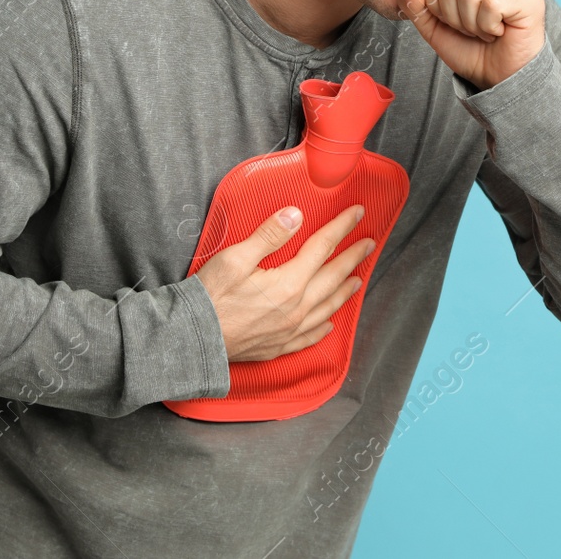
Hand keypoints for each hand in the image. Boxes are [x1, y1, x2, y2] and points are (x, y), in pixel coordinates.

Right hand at [193, 205, 375, 362]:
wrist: (191, 340)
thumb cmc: (210, 297)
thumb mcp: (235, 258)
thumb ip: (268, 236)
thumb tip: (296, 215)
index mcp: (289, 283)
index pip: (322, 248)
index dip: (341, 228)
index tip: (357, 214)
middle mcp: (296, 309)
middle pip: (332, 278)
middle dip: (353, 258)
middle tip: (368, 244)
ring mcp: (289, 331)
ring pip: (327, 308)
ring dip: (344, 291)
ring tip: (358, 280)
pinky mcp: (277, 347)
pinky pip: (310, 338)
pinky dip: (323, 328)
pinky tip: (329, 325)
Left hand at [400, 0, 545, 90]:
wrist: (498, 77)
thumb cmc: (471, 48)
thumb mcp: (433, 26)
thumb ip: (417, 3)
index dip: (436, 1)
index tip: (455, 17)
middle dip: (453, 14)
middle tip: (472, 27)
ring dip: (471, 22)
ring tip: (486, 29)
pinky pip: (491, 3)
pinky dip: (487, 26)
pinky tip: (500, 31)